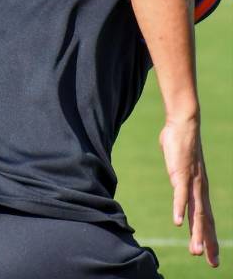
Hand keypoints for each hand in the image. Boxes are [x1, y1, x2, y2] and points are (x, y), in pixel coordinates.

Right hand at [160, 118, 219, 267]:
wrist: (184, 123)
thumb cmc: (180, 141)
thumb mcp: (180, 165)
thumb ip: (178, 175)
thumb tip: (174, 175)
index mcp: (199, 189)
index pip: (206, 218)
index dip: (210, 238)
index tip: (212, 256)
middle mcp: (199, 189)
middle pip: (205, 221)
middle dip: (208, 243)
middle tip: (211, 263)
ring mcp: (192, 183)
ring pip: (196, 213)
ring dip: (196, 233)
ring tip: (196, 250)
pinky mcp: (181, 174)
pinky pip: (180, 196)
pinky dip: (179, 210)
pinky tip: (176, 223)